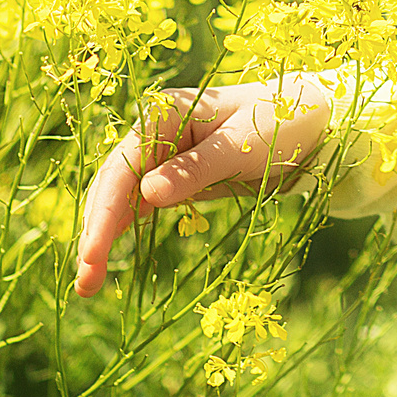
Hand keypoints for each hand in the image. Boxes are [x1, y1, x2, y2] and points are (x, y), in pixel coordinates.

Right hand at [73, 77, 332, 298]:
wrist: (311, 118)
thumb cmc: (280, 121)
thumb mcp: (242, 146)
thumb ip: (196, 169)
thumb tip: (147, 195)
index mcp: (164, 113)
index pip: (122, 168)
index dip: (103, 213)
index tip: (92, 254)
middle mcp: (154, 131)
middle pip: (112, 184)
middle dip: (95, 231)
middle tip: (85, 282)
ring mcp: (162, 153)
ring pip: (120, 196)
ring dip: (103, 234)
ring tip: (89, 282)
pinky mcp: (175, 174)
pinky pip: (140, 202)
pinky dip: (125, 227)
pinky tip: (110, 256)